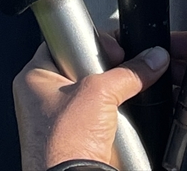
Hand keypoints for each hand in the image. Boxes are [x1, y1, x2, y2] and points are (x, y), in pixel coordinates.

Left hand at [12, 34, 168, 170]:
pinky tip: (118, 119)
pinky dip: (113, 116)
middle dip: (106, 69)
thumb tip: (152, 59)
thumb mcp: (100, 93)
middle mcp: (42, 98)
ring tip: (119, 98)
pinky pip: (99, 117)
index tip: (114, 48)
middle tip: (118, 72)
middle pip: (83, 66)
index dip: (92, 41)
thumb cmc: (62, 145)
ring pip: (94, 93)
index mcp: (34, 78)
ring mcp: (59, 121)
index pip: (66, 41)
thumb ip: (130, 71)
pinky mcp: (76, 140)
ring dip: (112, 94)